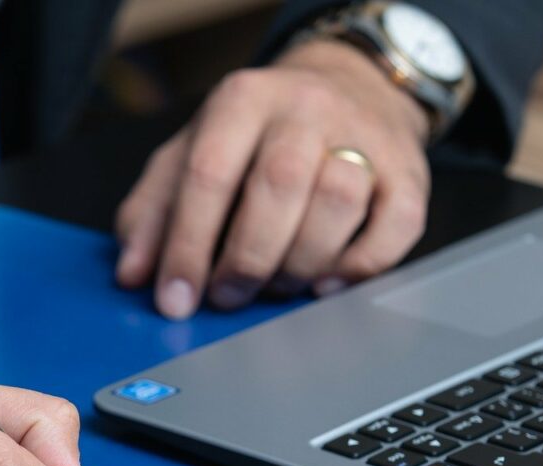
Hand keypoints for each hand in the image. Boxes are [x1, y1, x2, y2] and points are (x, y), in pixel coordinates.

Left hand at [116, 40, 430, 317]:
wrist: (349, 89)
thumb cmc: (257, 138)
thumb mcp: (191, 155)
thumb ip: (153, 212)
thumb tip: (133, 274)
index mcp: (242, 101)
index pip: (209, 173)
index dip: (187, 246)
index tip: (174, 300)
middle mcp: (306, 110)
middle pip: (280, 184)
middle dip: (246, 258)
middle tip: (228, 296)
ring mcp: (365, 138)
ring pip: (338, 202)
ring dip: (299, 263)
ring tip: (274, 285)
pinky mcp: (409, 174)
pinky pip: (395, 228)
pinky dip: (358, 268)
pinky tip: (325, 283)